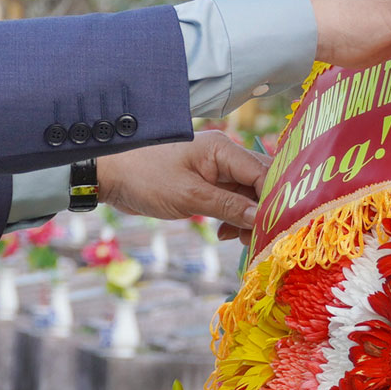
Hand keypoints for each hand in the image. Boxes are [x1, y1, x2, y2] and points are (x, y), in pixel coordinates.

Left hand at [97, 130, 268, 237]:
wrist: (111, 175)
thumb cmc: (146, 177)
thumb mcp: (189, 196)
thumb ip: (228, 207)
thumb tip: (262, 219)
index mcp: (224, 149)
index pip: (265, 173)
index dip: (276, 201)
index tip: (279, 228)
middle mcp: (225, 156)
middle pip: (261, 183)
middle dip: (265, 211)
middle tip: (261, 239)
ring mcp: (216, 170)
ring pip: (248, 194)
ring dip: (249, 218)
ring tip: (241, 240)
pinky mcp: (206, 184)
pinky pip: (232, 200)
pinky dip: (234, 217)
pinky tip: (226, 234)